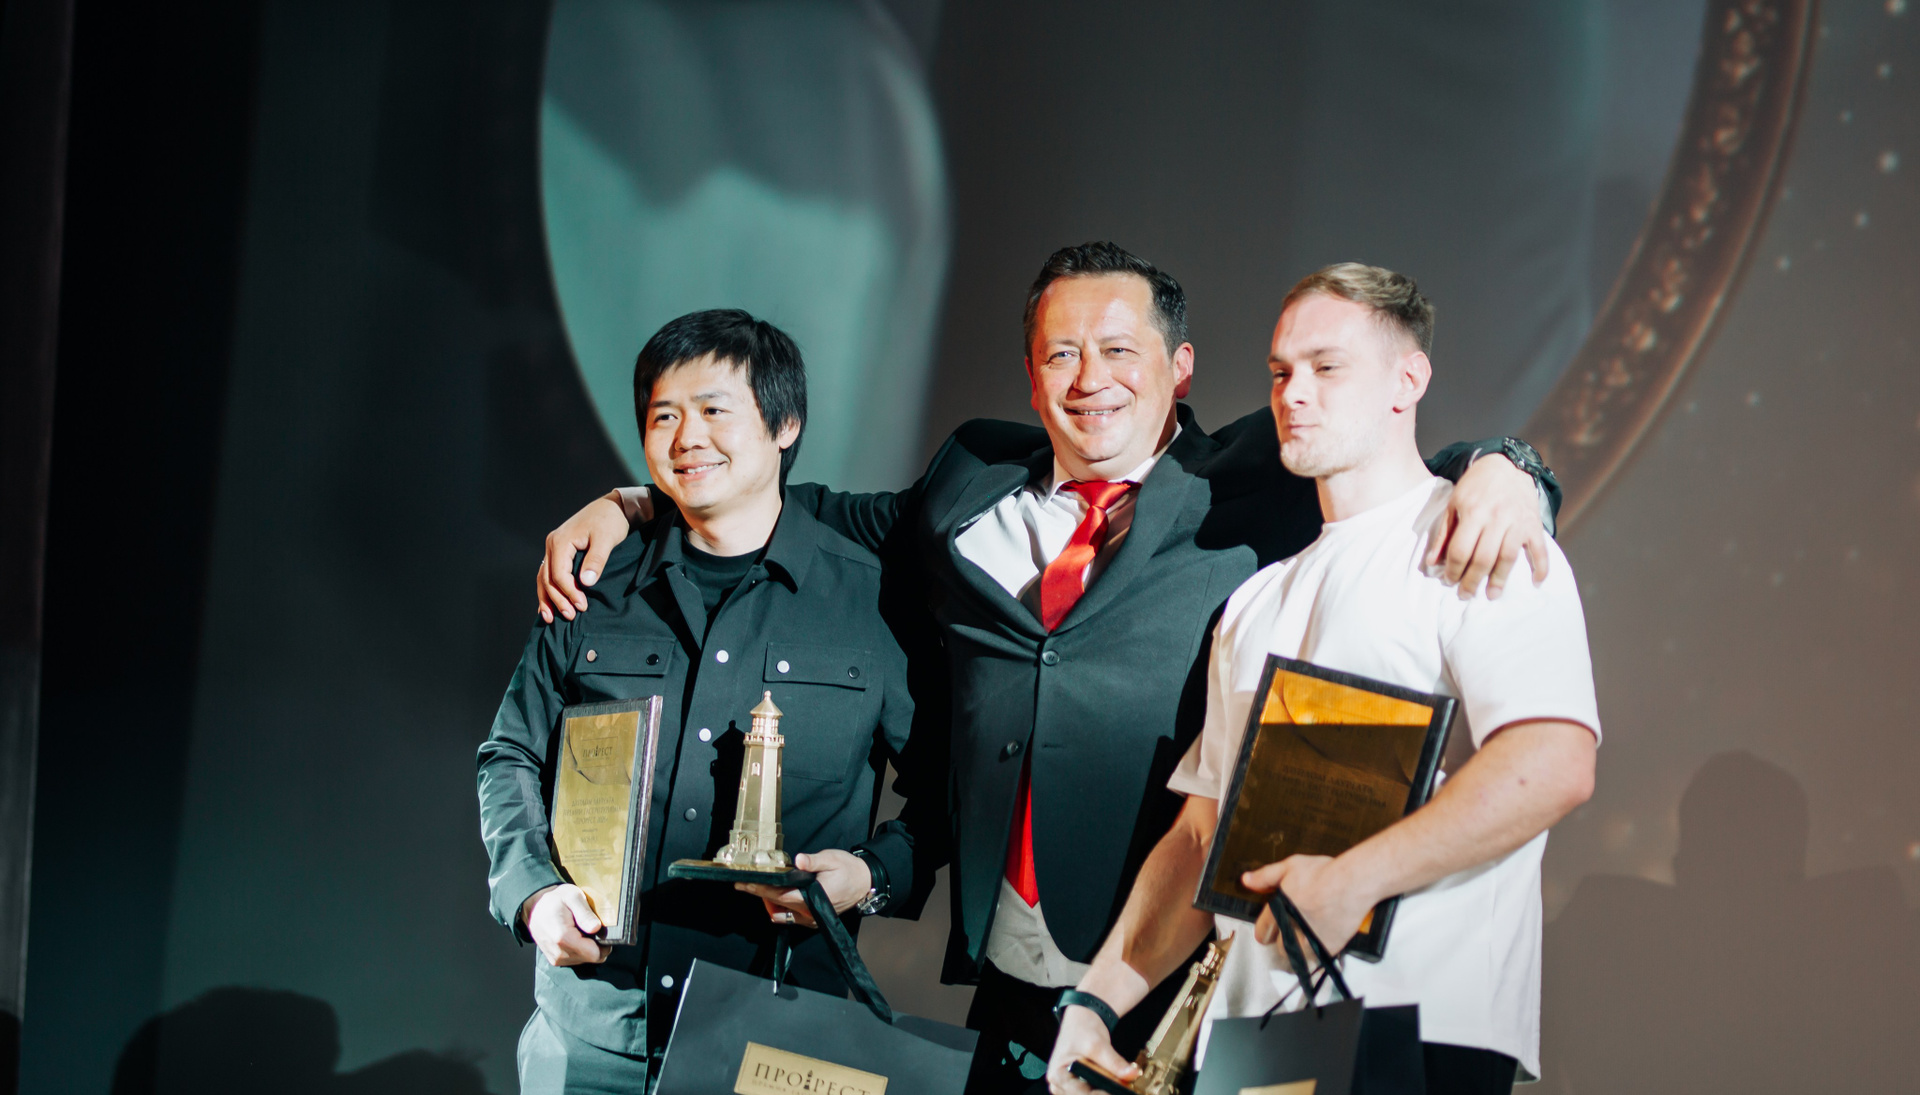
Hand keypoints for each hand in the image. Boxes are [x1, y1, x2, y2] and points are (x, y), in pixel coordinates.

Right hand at [523, 884, 612, 966]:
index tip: (602, 931)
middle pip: (590, 958)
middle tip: (589, 926)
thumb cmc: (554, 899)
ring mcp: (555, 958)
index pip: (594, 954)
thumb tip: (596, 928)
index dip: (604, 944)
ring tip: (579, 929)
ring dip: (586, 946)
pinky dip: (578, 949)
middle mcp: (558, 952)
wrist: (534, 906)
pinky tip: (574, 935)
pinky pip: (575, 959)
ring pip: (583, 959)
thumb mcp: (573, 896)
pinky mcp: (554, 960)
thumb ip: (585, 914)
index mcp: (563, 937)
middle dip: (595, 944)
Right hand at [536, 495, 632, 622]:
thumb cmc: (610, 521)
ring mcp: (554, 549)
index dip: (569, 592)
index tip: (582, 606)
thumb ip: (596, 560)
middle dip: (558, 599)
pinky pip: (549, 574)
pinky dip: (548, 590)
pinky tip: (547, 606)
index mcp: (560, 541)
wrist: (612, 507)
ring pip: (544, 578)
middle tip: (571, 615)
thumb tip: (586, 583)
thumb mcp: (606, 539)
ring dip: (549, 598)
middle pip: (548, 578)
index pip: (559, 574)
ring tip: (552, 618)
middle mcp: (552, 544)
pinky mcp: (560, 553)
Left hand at [736, 850, 870, 927]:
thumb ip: (813, 861)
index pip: (779, 895)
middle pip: (775, 904)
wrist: (865, 884)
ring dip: (768, 902)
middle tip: (742, 883)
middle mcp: (808, 912)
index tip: (744, 883)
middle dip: (758, 894)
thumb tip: (798, 860)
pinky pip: (789, 918)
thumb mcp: (832, 859)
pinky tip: (774, 897)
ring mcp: (810, 919)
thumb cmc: (848, 870)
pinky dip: (778, 909)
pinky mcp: (811, 920)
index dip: (760, 889)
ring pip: (780, 914)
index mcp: (812, 897)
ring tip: (758, 887)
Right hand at [1046, 1005, 1135, 1094]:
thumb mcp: (1098, 1045)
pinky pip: (1092, 1091)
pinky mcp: (1078, 1086)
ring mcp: (1068, 1087)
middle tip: (1124, 1085)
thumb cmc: (1081, 1029)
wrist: (1081, 1021)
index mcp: (1058, 1075)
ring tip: (1120, 1080)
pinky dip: (1105, 1088)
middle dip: (1106, 1091)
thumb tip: (1132, 1074)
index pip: (1081, 1094)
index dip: (1102, 1094)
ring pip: (1091, 1094)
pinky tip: (1115, 1082)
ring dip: (1107, 1089)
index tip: (1120, 1091)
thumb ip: (1115, 1062)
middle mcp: (1060, 1084)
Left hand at [1242, 855, 1373, 961]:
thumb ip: (1266, 876)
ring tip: (1306, 939)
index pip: (1263, 930)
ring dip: (1300, 950)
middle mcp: (1293, 927)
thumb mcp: (1290, 866)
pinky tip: (1321, 939)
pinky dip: (1318, 952)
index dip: (1264, 932)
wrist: (1353, 882)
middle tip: (1291, 933)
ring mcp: (1311, 939)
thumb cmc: (1325, 873)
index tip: (1266, 934)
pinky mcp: (1328, 947)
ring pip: (1298, 956)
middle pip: (1280, 947)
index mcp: (1280, 909)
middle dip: (1283, 941)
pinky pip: (1317, 958)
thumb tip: (1247, 880)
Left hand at [1425, 454, 1548, 599]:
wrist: (1506, 465)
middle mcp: (1496, 518)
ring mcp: (1517, 522)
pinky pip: (1540, 549)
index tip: (1448, 581)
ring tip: (1492, 595)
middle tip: (1465, 595)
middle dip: (1472, 580)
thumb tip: (1431, 562)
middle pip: (1483, 558)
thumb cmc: (1475, 487)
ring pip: (1508, 557)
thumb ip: (1444, 533)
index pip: (1460, 549)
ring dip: (1500, 579)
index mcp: (1473, 512)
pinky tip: (1536, 582)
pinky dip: (1541, 567)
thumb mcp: (1453, 504)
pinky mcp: (1534, 524)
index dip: (1453, 569)